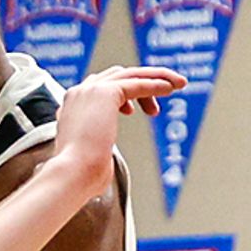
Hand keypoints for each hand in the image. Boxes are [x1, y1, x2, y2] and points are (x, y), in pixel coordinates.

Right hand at [51, 66, 183, 182]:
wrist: (72, 174)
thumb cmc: (80, 176)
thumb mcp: (91, 159)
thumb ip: (98, 154)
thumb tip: (103, 167)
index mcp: (73, 108)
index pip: (102, 86)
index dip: (127, 94)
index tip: (147, 108)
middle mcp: (79, 93)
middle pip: (118, 75)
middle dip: (145, 80)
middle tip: (167, 88)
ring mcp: (90, 90)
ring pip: (130, 74)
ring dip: (156, 76)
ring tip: (178, 84)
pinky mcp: (105, 93)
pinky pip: (137, 83)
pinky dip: (156, 84)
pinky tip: (171, 88)